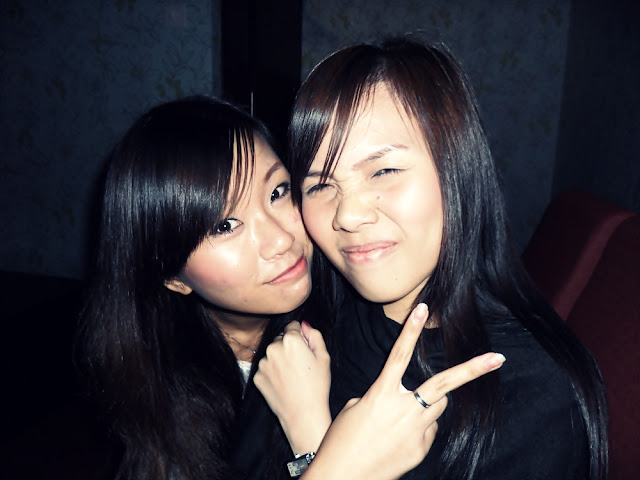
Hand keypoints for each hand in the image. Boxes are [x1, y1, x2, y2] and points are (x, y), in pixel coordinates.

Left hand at [254, 321, 331, 453]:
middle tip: (300, 365)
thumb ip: (314, 335)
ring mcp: (263, 363)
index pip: (292, 326)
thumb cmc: (317, 386)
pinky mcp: (257, 376)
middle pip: (280, 339)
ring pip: (272, 354)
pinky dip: (272, 372)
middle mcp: (273, 347)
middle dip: (288, 347)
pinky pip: (265, 368)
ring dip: (279, 359)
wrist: (303, 414)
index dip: (300, 337)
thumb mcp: (324, 357)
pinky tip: (283, 383)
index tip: (305, 349)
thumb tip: (304, 324)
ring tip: (292, 376)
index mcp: (291, 340)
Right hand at [302, 304, 504, 479]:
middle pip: (444, 384)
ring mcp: (415, 432)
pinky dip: (419, 429)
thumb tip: (405, 400)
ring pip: (437, 406)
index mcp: (381, 394)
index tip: (422, 308)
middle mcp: (403, 410)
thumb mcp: (354, 408)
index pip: (399, 354)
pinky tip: (397, 440)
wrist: (342, 477)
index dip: (411, 330)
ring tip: (402, 417)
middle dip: (473, 369)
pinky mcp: (421, 450)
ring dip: (429, 403)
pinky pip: (428, 431)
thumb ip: (383, 397)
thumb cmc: (341, 440)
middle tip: (498, 358)